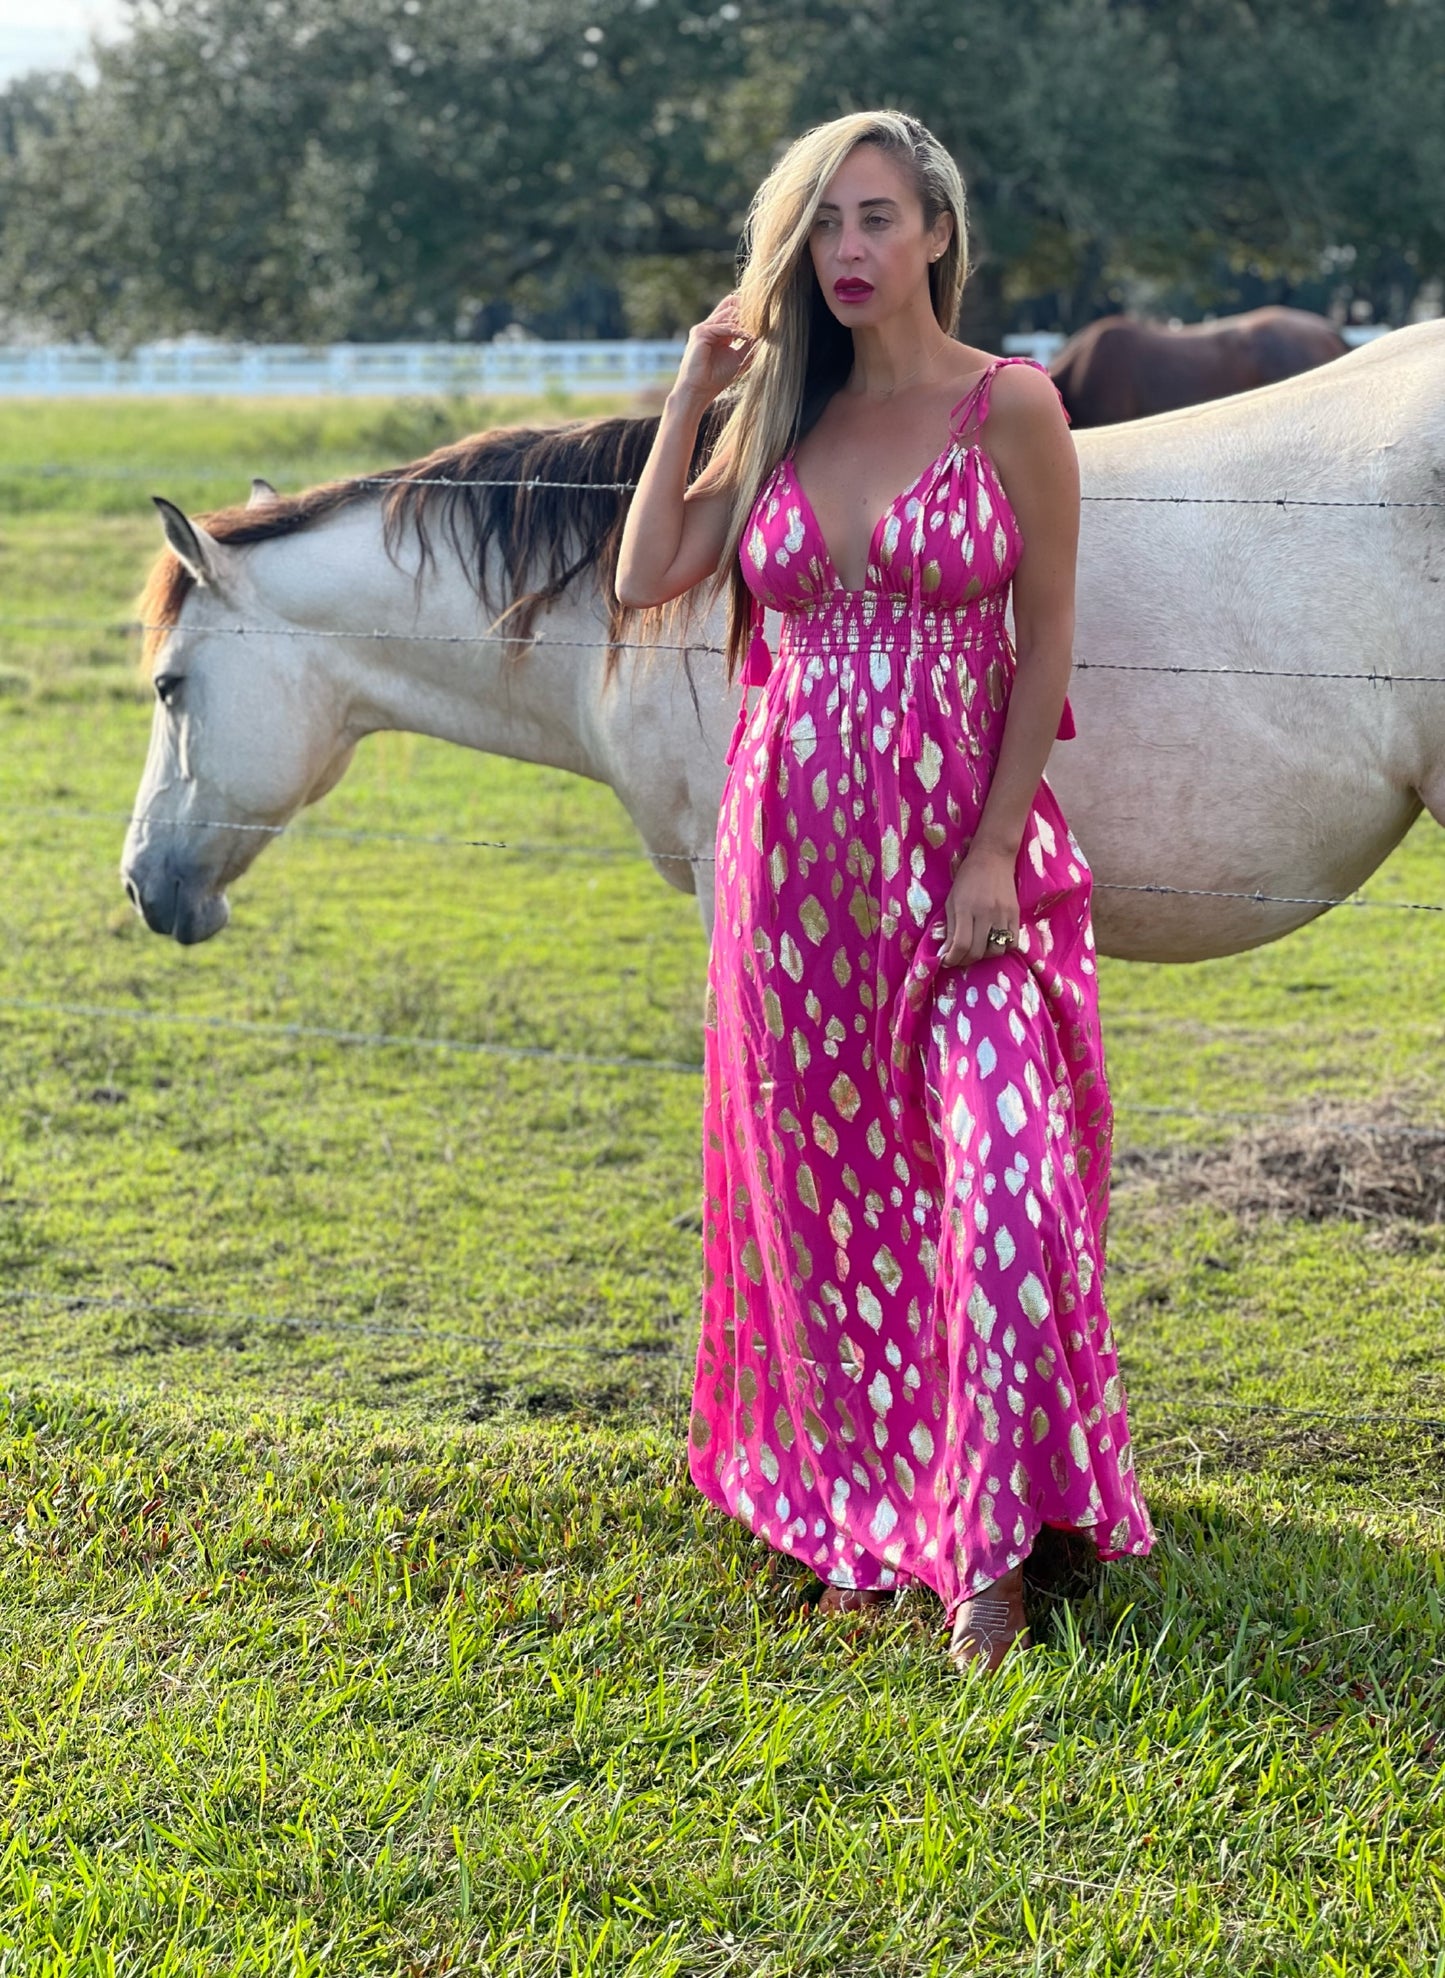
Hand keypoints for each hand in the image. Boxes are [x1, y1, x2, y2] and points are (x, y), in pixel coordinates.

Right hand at [672, 292, 756, 407]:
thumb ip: (749, 345)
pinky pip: (724, 327)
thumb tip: (766, 334)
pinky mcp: (701, 333)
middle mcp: (710, 325)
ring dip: (746, 320)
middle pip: (731, 304)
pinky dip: (739, 331)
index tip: (767, 317)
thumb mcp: (739, 358)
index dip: (749, 310)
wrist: (699, 391)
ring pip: (729, 313)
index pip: (733, 308)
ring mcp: (704, 327)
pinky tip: (751, 337)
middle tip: (766, 316)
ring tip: (761, 327)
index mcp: (717, 329)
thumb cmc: (716, 378)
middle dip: (748, 309)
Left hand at [940, 844, 1019, 966]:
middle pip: (978, 952)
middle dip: (965, 961)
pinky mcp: (1016, 914)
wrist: (993, 857)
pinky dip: (1002, 948)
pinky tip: (993, 942)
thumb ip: (949, 928)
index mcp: (965, 908)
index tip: (947, 960)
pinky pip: (1013, 943)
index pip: (961, 944)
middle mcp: (985, 913)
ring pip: (996, 951)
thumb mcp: (951, 901)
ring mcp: (1003, 914)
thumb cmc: (967, 878)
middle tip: (959, 958)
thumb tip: (945, 953)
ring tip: (977, 949)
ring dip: (984, 956)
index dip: (952, 959)